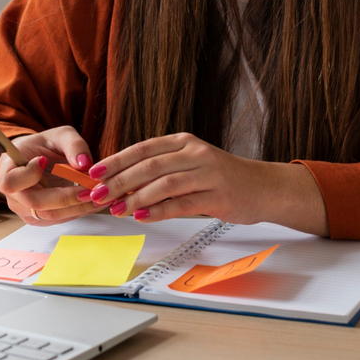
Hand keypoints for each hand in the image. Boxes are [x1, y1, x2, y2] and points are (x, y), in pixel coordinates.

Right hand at [0, 126, 98, 225]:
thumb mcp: (59, 135)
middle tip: (90, 189)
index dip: (28, 175)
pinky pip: (59, 219)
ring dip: (77, 208)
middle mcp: (13, 195)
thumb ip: (73, 144)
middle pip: (36, 203)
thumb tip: (84, 163)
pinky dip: (78, 211)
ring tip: (98, 196)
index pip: (10, 182)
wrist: (36, 159)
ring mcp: (25, 210)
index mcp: (9, 170)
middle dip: (66, 198)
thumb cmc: (44, 146)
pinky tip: (92, 202)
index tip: (44, 161)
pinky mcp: (38, 219)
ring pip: (50, 215)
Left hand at [86, 132, 328, 233]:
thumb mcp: (191, 163)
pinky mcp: (218, 196)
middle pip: (149, 166)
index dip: (117, 160)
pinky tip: (141, 217)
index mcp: (184, 142)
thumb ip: (162, 169)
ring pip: (164, 184)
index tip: (95, 173)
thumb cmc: (222, 178)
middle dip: (119, 181)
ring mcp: (208, 173)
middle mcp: (195, 153)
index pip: (143, 148)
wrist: (264, 187)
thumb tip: (122, 183)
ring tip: (115, 209)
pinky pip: (182, 204)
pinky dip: (158, 211)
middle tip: (98, 195)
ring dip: (136, 198)